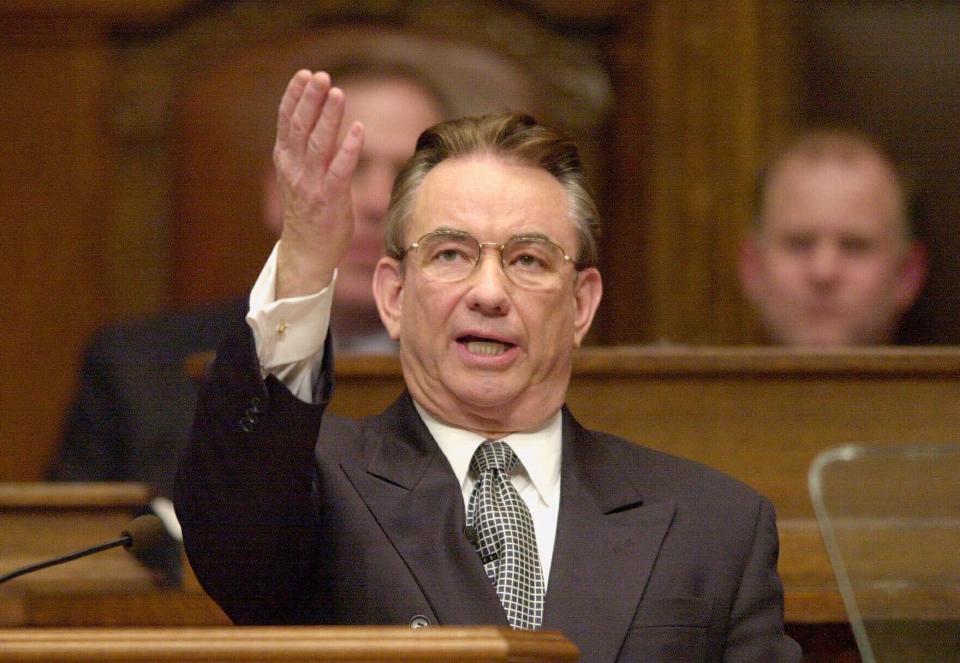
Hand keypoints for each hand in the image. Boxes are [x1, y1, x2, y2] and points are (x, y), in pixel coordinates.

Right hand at [273, 70, 363, 297]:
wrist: (306, 252)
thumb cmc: (308, 212)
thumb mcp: (298, 175)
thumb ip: (304, 149)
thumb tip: (315, 118)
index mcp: (285, 160)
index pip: (286, 121)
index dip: (294, 96)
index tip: (304, 74)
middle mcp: (295, 169)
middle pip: (300, 126)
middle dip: (310, 98)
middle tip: (321, 75)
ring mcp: (311, 184)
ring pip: (318, 143)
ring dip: (328, 116)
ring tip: (337, 92)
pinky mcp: (330, 199)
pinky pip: (340, 169)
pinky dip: (349, 148)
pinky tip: (358, 128)